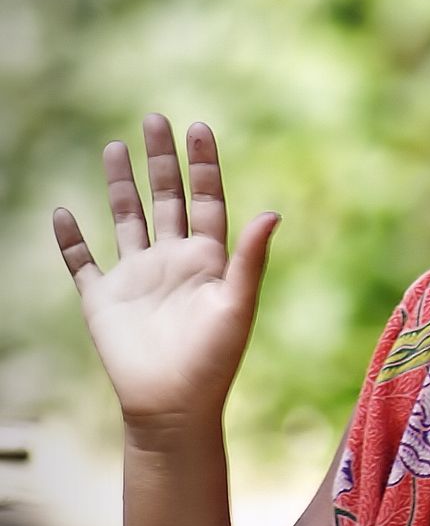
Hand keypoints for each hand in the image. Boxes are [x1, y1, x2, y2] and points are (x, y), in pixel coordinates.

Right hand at [53, 114, 277, 428]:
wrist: (174, 407)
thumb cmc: (214, 361)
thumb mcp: (237, 306)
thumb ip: (250, 260)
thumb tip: (272, 213)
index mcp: (208, 259)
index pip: (206, 199)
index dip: (203, 165)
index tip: (198, 126)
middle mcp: (172, 260)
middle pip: (165, 199)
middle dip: (160, 161)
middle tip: (154, 118)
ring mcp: (137, 277)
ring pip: (125, 219)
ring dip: (119, 185)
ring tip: (113, 146)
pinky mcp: (104, 300)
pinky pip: (83, 262)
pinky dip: (70, 239)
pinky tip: (61, 211)